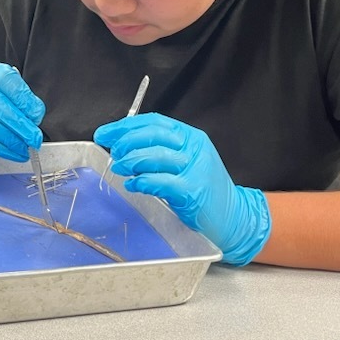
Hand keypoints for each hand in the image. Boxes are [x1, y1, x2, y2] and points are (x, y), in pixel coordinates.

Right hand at [0, 61, 44, 161]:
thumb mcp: (5, 90)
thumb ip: (21, 99)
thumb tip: (34, 117)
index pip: (8, 81)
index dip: (24, 99)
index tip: (37, 115)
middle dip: (21, 125)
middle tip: (35, 137)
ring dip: (14, 141)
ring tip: (26, 147)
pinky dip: (5, 150)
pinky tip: (16, 152)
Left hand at [94, 113, 270, 264]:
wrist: (235, 217)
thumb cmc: (205, 191)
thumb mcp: (184, 164)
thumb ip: (159, 153)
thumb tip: (122, 148)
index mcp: (191, 137)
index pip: (154, 122)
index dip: (125, 126)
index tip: (105, 134)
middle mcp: (194, 148)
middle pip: (153, 135)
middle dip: (126, 141)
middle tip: (113, 152)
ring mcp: (195, 169)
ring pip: (156, 156)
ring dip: (132, 161)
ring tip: (120, 168)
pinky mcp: (193, 191)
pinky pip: (161, 181)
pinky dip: (143, 182)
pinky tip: (133, 185)